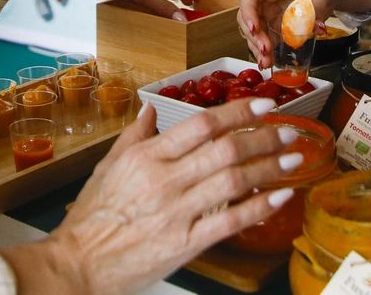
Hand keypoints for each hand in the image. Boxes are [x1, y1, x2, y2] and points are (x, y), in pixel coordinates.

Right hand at [25, 98, 298, 294]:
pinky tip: (280, 197)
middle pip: (225, 149)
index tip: (264, 105)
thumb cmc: (91, 218)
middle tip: (289, 130)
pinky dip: (259, 207)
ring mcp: (176, 212)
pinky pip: (230, 220)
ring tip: (293, 159)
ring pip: (234, 181)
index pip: (201, 125)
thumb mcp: (107, 167)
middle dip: (263, 137)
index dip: (238, 111)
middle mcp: (164, 179)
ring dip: (269, 167)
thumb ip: (134, 136)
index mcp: (146, 156)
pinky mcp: (185, 244)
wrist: (78, 264)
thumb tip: (152, 108)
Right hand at [236, 0, 334, 66]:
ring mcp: (271, 11)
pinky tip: (270, 61)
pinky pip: (268, 38)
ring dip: (259, 47)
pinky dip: (268, 51)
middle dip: (254, 36)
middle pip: (249, 17)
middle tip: (266, 50)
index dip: (249, 13)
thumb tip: (310, 29)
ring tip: (267, 62)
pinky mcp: (279, 24)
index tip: (254, 29)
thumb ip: (316, 7)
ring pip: (256, 31)